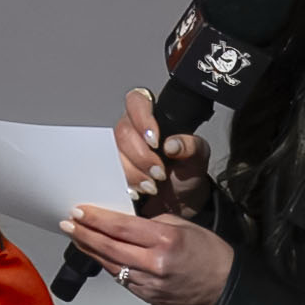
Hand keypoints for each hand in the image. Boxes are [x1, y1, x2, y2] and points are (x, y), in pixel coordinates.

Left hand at [59, 205, 234, 304]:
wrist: (223, 286)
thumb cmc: (208, 252)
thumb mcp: (183, 226)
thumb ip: (151, 224)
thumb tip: (123, 222)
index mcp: (165, 241)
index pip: (121, 227)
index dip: (96, 219)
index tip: (79, 211)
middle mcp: (154, 263)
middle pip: (109, 246)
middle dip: (84, 233)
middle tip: (67, 223)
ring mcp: (148, 283)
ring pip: (110, 264)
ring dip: (89, 249)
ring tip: (75, 235)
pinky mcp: (145, 295)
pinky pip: (119, 277)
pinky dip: (106, 263)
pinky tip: (95, 253)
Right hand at [111, 87, 213, 219]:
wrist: (179, 202)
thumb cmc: (187, 174)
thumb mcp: (198, 158)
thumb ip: (191, 146)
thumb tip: (172, 144)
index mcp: (152, 118)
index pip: (137, 102)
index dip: (142, 119)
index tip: (155, 142)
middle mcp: (131, 130)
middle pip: (123, 132)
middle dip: (140, 156)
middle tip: (159, 172)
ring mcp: (119, 151)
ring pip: (113, 154)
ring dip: (133, 173)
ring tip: (152, 186)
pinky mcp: (112, 171)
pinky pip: (107, 173)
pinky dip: (124, 184)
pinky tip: (137, 191)